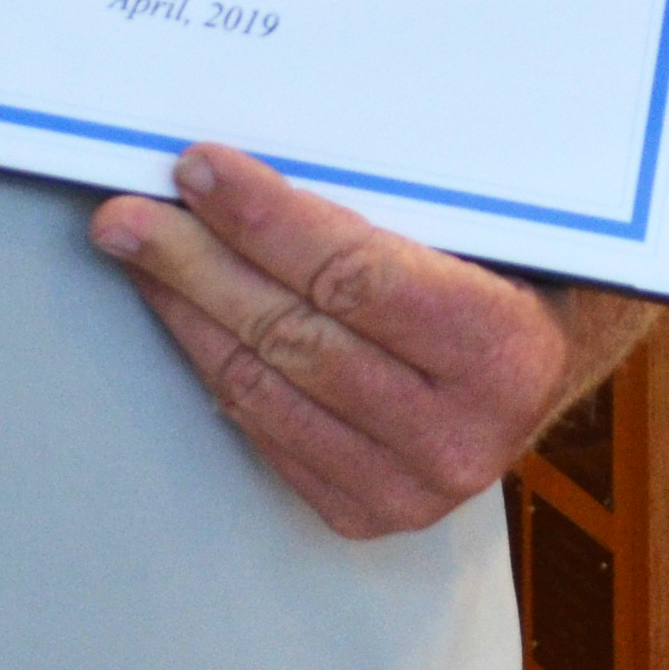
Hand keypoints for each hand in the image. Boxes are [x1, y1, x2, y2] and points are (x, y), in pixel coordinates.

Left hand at [90, 143, 578, 536]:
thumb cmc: (504, 271)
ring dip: (186, 308)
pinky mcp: (359, 510)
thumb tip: (254, 159)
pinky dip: (211, 359)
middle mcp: (459, 435)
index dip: (267, 220)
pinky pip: (260, 425)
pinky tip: (182, 309)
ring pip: (263, 384)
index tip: (200, 170)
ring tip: (138, 252)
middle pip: (295, 334)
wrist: (536, 365)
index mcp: (505, 349)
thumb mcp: (481, 223)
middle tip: (132, 213)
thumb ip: (391, 198)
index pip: (358, 277)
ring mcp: (406, 488)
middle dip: (199, 262)